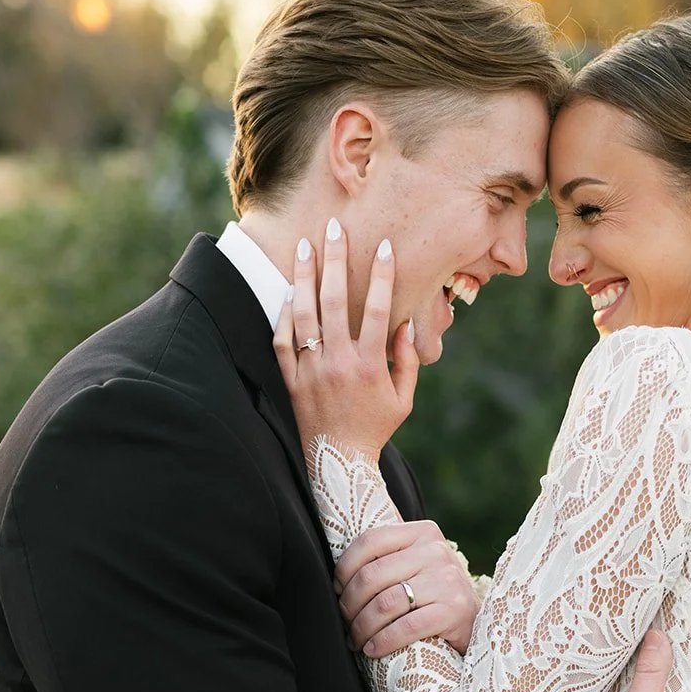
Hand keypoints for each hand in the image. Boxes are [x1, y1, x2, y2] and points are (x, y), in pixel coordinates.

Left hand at [273, 220, 418, 463]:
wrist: (340, 463)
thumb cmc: (376, 429)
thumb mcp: (403, 400)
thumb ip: (407, 361)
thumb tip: (403, 324)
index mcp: (371, 366)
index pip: (379, 310)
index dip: (383, 277)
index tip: (385, 247)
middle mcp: (339, 364)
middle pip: (336, 301)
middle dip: (336, 260)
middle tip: (335, 228)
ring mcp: (312, 371)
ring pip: (305, 315)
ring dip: (305, 277)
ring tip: (305, 246)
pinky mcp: (291, 381)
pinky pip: (282, 342)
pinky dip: (284, 315)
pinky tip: (288, 291)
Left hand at [337, 521, 480, 655]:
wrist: (477, 626)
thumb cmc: (435, 597)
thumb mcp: (416, 567)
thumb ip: (388, 560)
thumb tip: (338, 579)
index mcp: (423, 533)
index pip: (370, 540)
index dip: (345, 568)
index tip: (338, 590)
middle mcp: (437, 551)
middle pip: (372, 575)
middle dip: (349, 604)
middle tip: (345, 622)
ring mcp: (448, 580)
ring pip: (385, 603)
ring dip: (362, 627)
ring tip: (356, 640)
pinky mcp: (455, 611)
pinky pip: (406, 627)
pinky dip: (383, 642)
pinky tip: (373, 650)